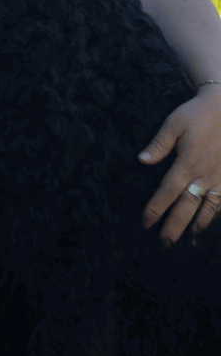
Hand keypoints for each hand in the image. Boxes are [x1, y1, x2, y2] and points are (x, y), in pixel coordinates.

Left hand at [139, 85, 220, 243]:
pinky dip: (215, 212)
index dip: (156, 209)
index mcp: (187, 163)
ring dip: (196, 223)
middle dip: (174, 225)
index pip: (167, 192)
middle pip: (187, 207)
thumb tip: (141, 160)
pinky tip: (209, 218)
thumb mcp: (174, 124)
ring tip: (187, 235)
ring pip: (208, 208)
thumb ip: (158, 144)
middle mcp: (205, 176)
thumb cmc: (198, 114)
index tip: (146, 222)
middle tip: (164, 241)